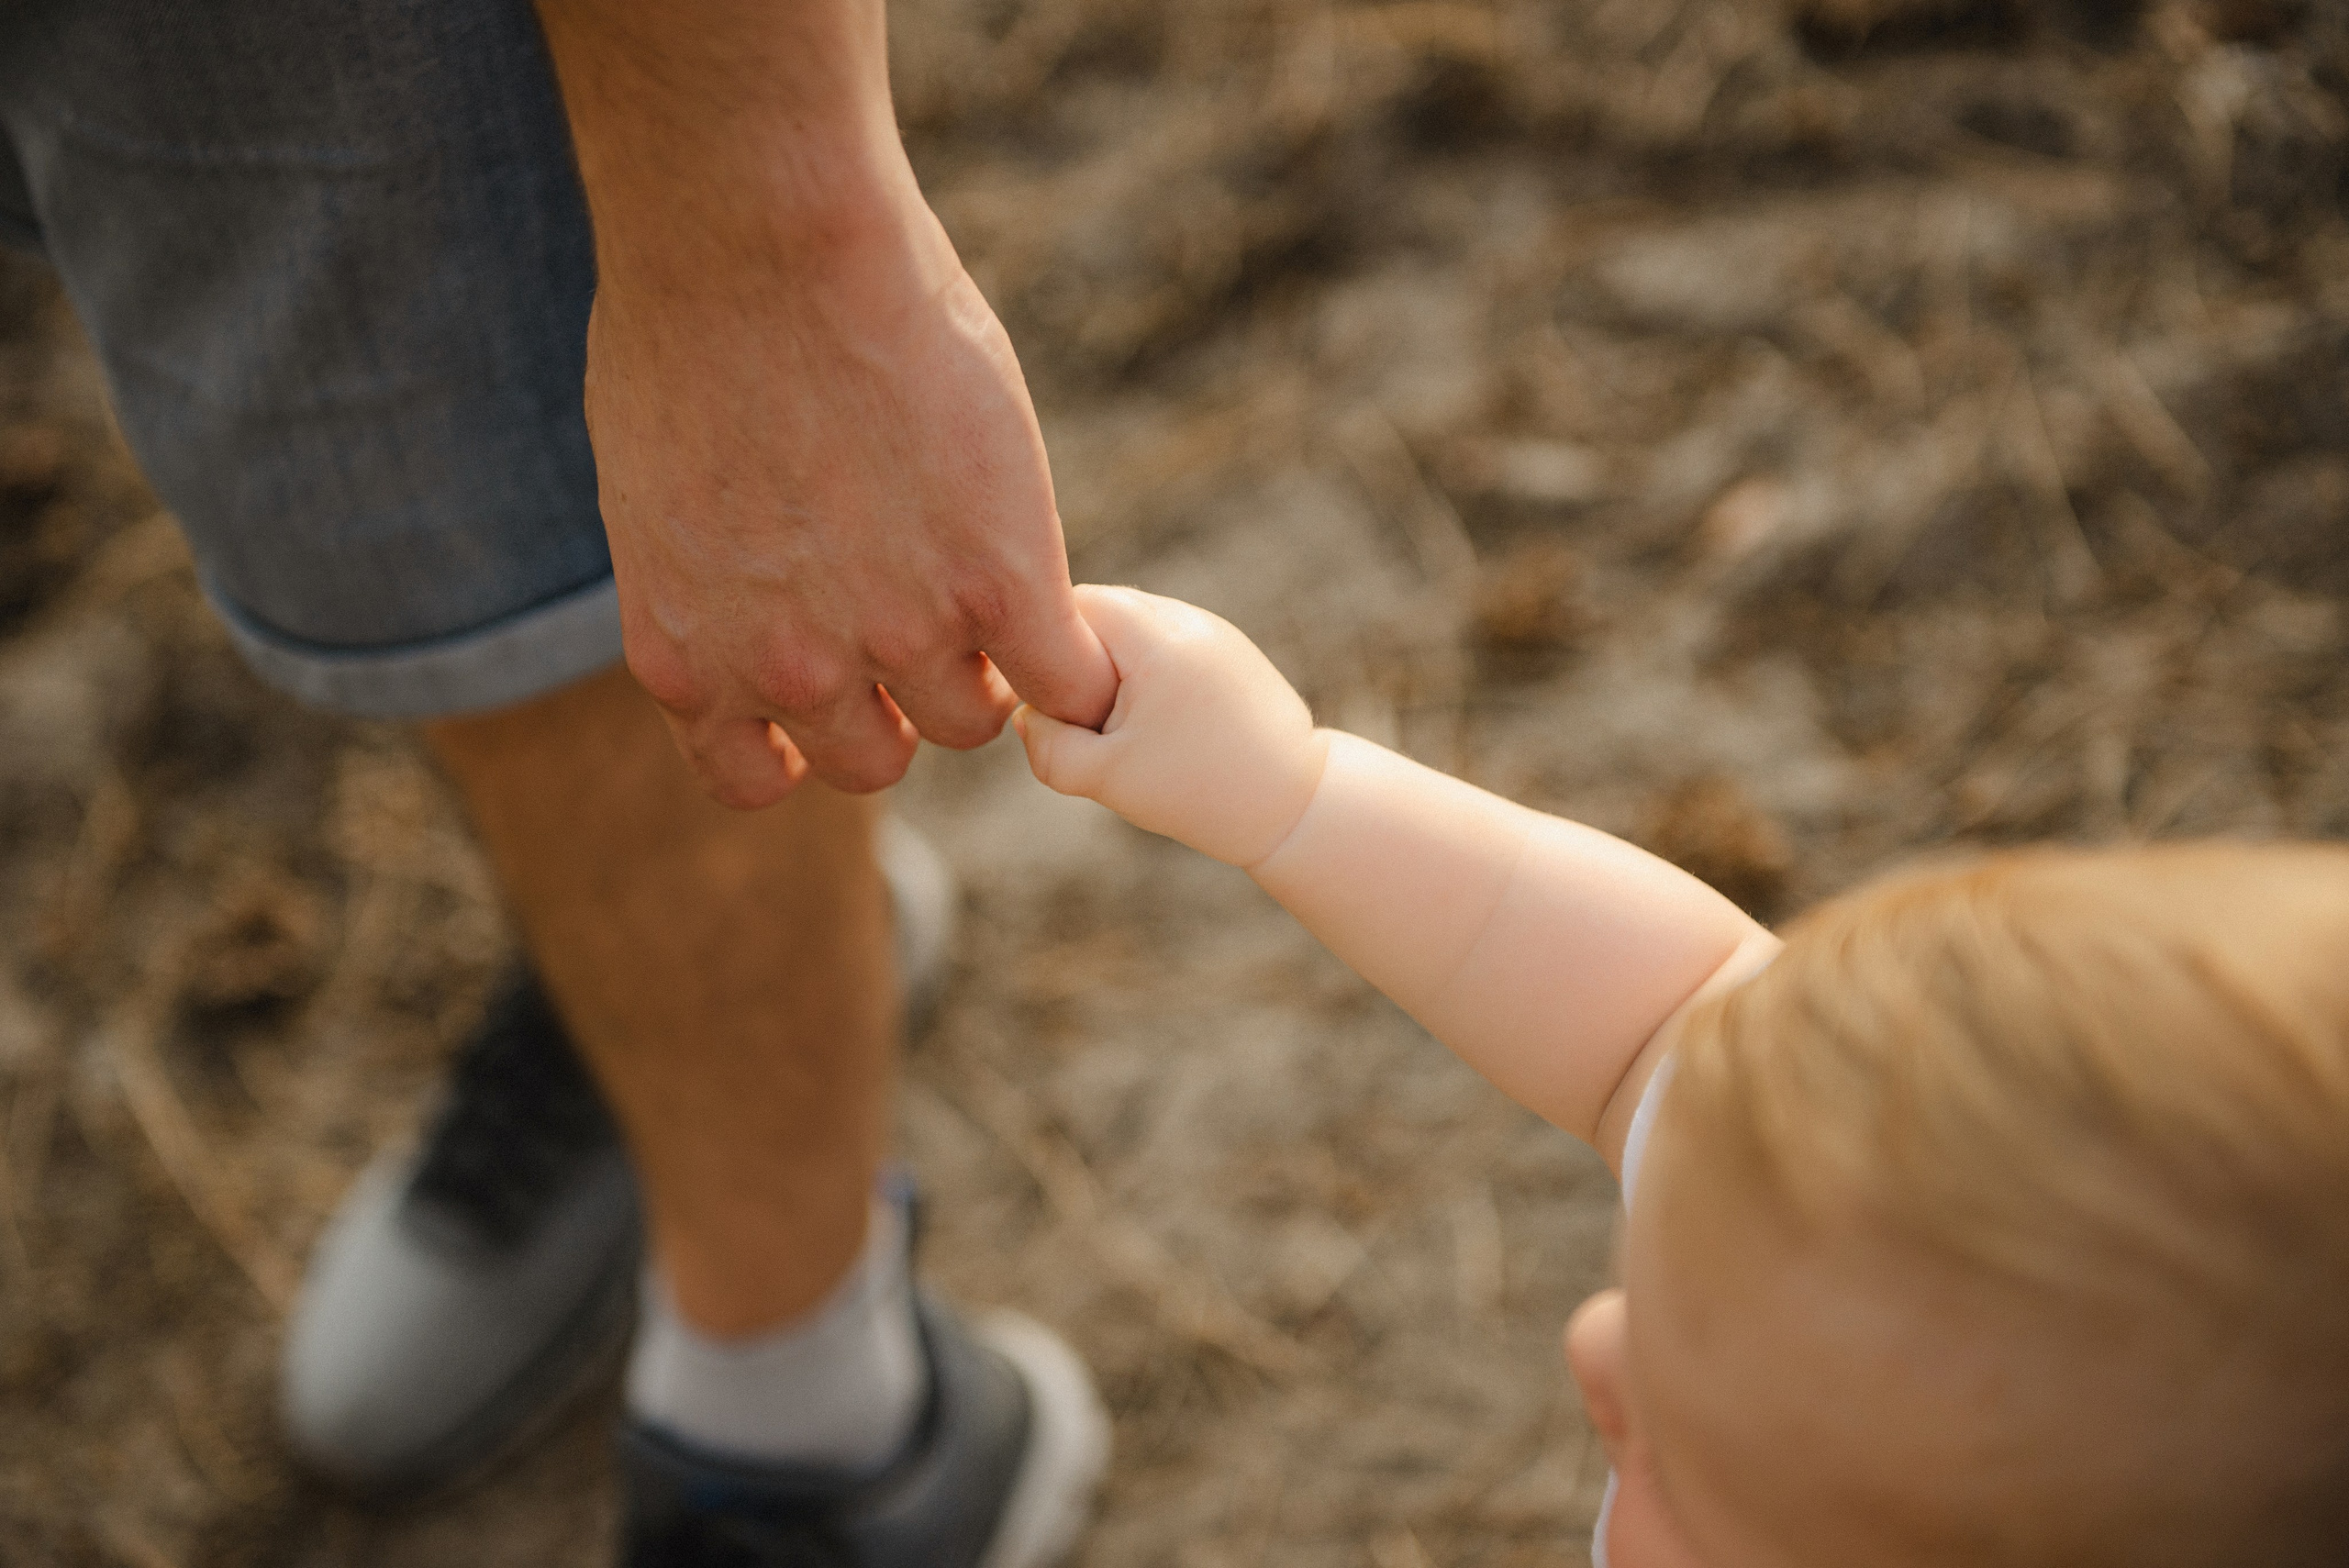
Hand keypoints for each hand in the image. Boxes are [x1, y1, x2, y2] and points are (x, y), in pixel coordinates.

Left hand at [539, 0, 1116, 807]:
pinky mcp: (1004, 586)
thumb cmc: (687, 322)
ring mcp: (903, 637)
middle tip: (923, 619)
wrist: (759, 243)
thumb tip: (759, 591)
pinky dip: (1080, 667)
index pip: (754, 778)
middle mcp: (791, 675)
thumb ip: (709, 578)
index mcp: (690, 660)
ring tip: (994, 586)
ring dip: (988, 668)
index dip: (801, 745)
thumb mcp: (659, 491)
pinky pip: (1069, 681)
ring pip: (972, 719)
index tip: (833, 696)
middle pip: (874, 760)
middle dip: (896, 703)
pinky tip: (1070, 617)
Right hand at [1014, 587, 1328, 866]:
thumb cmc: (1199, 791)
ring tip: (1123, 732)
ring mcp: (1211, 630)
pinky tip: (1156, 731)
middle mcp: (1185, 616)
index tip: (1042, 703)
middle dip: (1074, 663)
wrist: (1298, 806)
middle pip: (1097, 615)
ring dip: (1109, 674)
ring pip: (1129, 633)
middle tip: (1080, 724)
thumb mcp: (1104, 777)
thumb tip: (1024, 714)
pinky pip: (1162, 649)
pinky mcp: (1228, 653)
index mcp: (1153, 633)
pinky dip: (1145, 682)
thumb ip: (1045, 743)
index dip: (1040, 649)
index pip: (1066, 605)